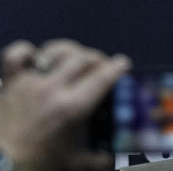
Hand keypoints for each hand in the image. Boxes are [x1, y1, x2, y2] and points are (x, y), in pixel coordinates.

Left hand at [0, 39, 129, 170]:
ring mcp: (30, 82)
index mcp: (72, 107)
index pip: (103, 77)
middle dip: (98, 58)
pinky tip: (35, 57)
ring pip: (57, 50)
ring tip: (72, 58)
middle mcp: (53, 89)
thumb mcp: (72, 163)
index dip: (118, 66)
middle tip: (101, 64)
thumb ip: (97, 160)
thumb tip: (112, 161)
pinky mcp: (11, 81)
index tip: (123, 64)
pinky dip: (26, 52)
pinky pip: (16, 55)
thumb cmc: (36, 163)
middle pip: (84, 58)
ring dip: (69, 51)